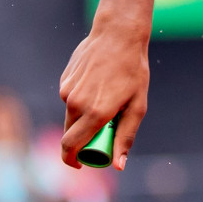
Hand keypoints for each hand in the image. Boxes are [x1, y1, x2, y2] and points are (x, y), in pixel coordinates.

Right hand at [58, 20, 149, 170]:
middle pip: (69, 134)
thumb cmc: (133, 71)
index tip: (81, 164)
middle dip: (80, 142)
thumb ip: (125, 137)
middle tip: (100, 135)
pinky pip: (70, 99)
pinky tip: (97, 84)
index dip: (72, 160)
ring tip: (106, 100)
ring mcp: (67, 91)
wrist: (118, 35)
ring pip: (70, 116)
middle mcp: (76, 104)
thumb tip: (118, 166)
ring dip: (83, 118)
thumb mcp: (137, 106)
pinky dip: (81, 100)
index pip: (71, 147)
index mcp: (95, 113)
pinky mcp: (64, 80)